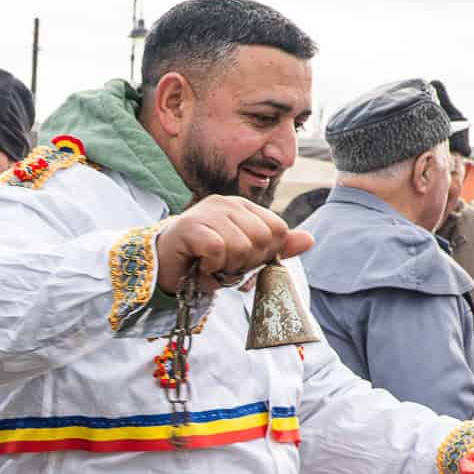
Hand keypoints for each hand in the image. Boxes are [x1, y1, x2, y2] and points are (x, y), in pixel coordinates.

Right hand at [153, 195, 313, 295]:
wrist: (164, 269)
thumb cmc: (204, 262)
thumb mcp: (245, 257)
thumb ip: (276, 247)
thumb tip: (309, 239)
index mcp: (243, 207)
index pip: (278, 229)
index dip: (266, 254)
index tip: (243, 261)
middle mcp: (226, 204)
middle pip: (263, 238)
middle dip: (246, 262)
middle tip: (224, 265)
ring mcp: (207, 212)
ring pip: (241, 245)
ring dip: (227, 267)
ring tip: (211, 266)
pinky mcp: (190, 227)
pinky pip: (218, 250)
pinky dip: (211, 267)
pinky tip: (200, 266)